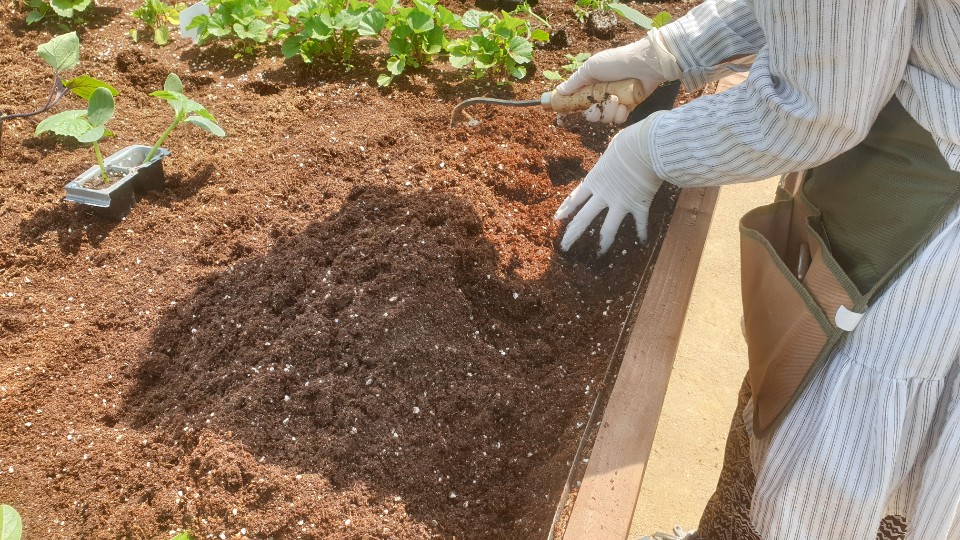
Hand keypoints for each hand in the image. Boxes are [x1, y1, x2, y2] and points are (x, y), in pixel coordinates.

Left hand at [555, 116, 662, 253]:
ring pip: (608, 229)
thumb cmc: (629, 142)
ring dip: (604, 242)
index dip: (566, 209)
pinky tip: (643, 242)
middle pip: (584, 218)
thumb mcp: (613, 148)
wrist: (646, 147)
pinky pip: (640, 222)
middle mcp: (604, 195)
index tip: (557, 219)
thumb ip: (610, 158)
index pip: (576, 198)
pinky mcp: (638, 205)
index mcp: (595, 180)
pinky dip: (642, 232)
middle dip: (573, 233)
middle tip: (565, 246)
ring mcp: (620, 203)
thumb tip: (616, 152)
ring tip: (599, 254)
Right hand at [556, 28, 680, 123]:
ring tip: (617, 99)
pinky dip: (620, 113)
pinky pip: (619, 119)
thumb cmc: (616, 62)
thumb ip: (575, 81)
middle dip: (593, 113)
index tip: (564, 115)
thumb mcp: (591, 68)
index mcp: (591, 85)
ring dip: (609, 111)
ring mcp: (615, 102)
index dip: (571, 108)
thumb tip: (559, 91)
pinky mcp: (628, 107)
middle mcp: (602, 94)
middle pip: (590, 114)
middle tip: (598, 105)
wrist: (643, 64)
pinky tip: (625, 104)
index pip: (577, 100)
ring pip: (605, 118)